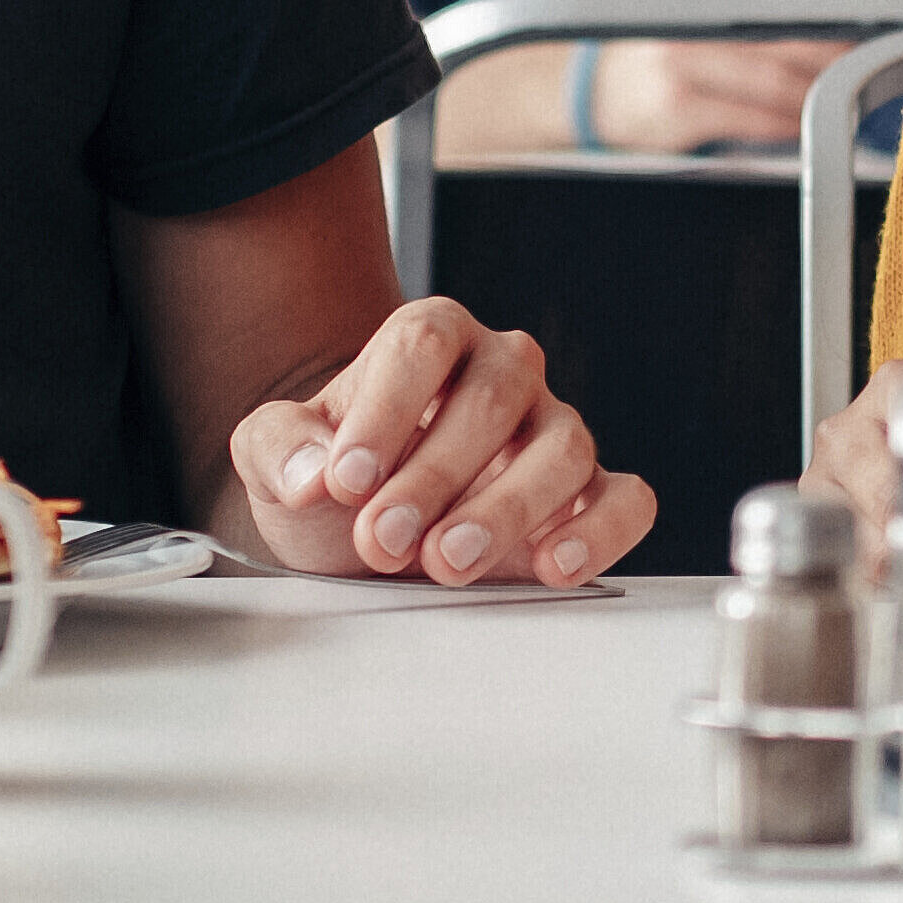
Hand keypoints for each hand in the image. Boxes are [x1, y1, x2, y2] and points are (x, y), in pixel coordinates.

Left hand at [226, 297, 663, 584]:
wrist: (365, 532)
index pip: (425, 344)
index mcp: (434, 337)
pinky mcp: (592, 496)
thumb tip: (316, 471)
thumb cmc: (337, 482)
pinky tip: (551, 565)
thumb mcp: (277, 459)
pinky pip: (626, 501)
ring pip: (564, 448)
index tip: (347, 480)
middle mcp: (505, 372)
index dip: (386, 411)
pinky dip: (599, 533)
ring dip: (505, 510)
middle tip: (383, 539)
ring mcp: (555, 431)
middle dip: (434, 477)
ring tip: (448, 563)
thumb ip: (281, 449)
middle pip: (493, 399)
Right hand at [586, 0, 880, 153]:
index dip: (854, 7)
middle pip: (802, 33)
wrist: (609, 88)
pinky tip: (797, 122)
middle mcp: (697, 6)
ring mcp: (683, 57)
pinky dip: (790, 123)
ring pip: (784, 82)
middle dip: (843, 56)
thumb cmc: (692, 39)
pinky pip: (759, 120)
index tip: (878, 26)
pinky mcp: (679, 106)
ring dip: (818, 97)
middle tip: (865, 70)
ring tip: (831, 101)